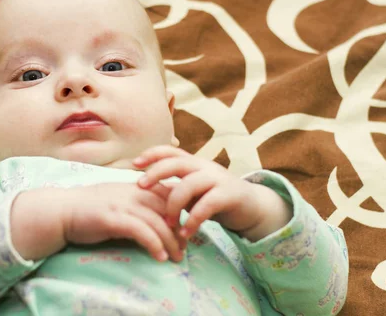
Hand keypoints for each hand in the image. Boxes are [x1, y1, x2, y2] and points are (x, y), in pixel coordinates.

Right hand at [62, 183, 184, 261]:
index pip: (168, 194)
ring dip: (171, 241)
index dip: (181, 211)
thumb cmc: (88, 207)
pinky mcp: (113, 219)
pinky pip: (141, 231)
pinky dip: (154, 244)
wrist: (60, 210)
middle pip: (168, 209)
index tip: (185, 228)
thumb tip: (155, 214)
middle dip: (180, 229)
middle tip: (185, 247)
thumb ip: (135, 201)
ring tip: (177, 257)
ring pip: (158, 222)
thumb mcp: (116, 197)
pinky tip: (160, 256)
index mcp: (135, 186)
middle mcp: (133, 192)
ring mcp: (123, 204)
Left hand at [133, 146, 292, 241]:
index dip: (151, 154)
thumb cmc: (214, 199)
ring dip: (174, 205)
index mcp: (193, 163)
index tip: (134, 164)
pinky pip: (207, 205)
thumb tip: (143, 193)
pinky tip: (186, 233)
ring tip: (168, 222)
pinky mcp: (229, 194)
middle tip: (141, 187)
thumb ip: (174, 189)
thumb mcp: (192, 192)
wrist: (251, 207)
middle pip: (176, 162)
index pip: (170, 151)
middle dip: (156, 172)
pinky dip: (194, 220)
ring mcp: (218, 179)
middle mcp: (204, 166)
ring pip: (189, 184)